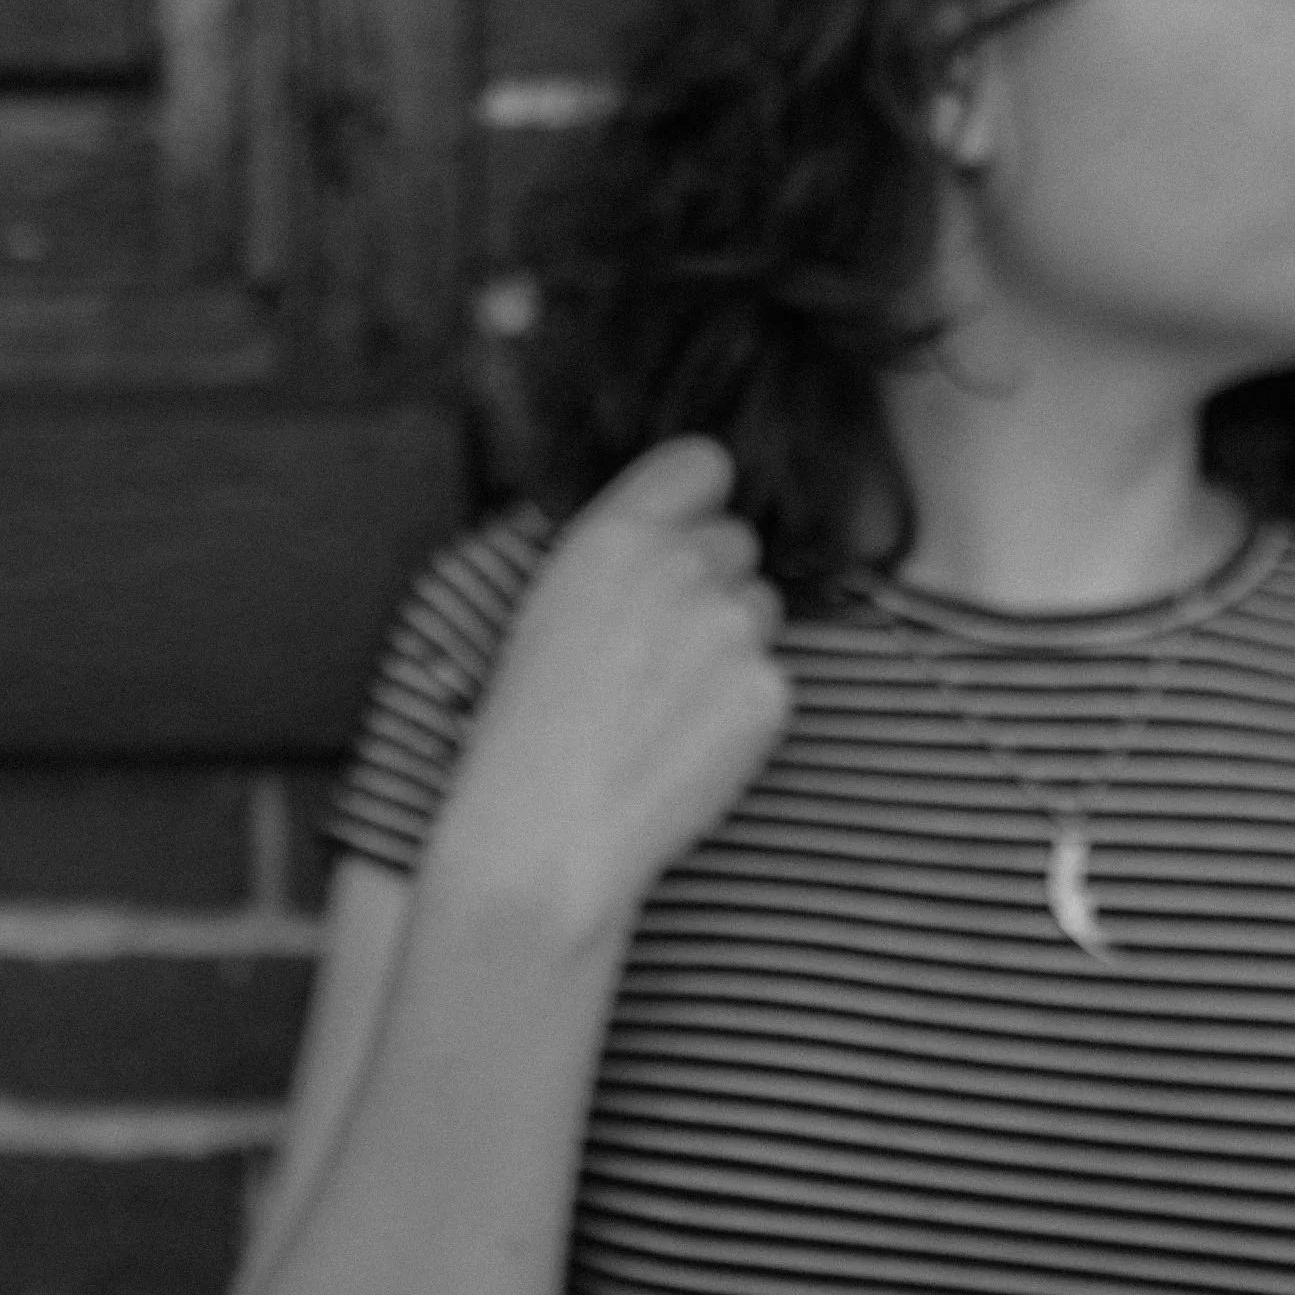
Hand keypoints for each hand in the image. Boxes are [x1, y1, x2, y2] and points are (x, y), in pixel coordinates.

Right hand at [430, 436, 790, 936]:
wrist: (546, 831)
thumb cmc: (523, 730)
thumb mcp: (545, 608)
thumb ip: (616, 558)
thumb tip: (665, 544)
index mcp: (614, 535)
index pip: (703, 462)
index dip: (695, 499)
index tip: (682, 531)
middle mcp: (683, 567)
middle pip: (737, 540)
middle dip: (712, 579)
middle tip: (661, 643)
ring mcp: (735, 630)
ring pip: (760, 609)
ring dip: (731, 642)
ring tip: (667, 702)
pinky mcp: (769, 694)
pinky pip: (772, 679)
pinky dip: (741, 708)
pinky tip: (686, 743)